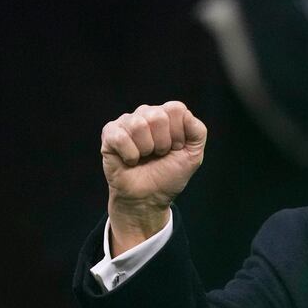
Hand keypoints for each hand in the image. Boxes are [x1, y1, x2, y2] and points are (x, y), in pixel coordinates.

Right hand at [99, 101, 206, 249]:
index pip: (175, 108)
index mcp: (166, 116)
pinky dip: (130, 155)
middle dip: (163, 143)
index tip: (175, 149)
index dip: (179, 134)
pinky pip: (121, 137)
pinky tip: (130, 160)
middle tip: (159, 154)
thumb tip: (186, 113)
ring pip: (139, 125)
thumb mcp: (193, 156)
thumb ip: (197, 132)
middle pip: (157, 116)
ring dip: (146, 149)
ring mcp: (126, 122)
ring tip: (145, 157)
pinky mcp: (109, 134)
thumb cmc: (168, 175)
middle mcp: (145, 114)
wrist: (148, 198)